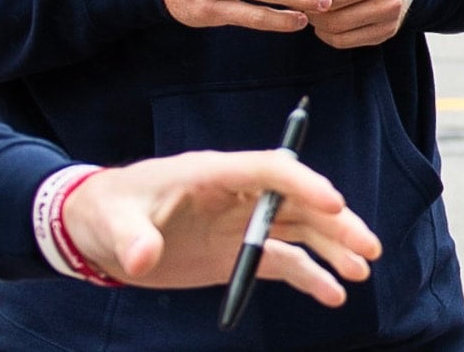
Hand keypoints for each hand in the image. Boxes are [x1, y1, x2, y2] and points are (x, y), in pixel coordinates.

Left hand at [60, 150, 380, 302]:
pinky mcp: (235, 252)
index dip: (301, 182)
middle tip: (367, 247)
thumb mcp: (115, 223)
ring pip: (296, 227)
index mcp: (209, 173)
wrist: (96, 232)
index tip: (335, 202)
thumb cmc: (106, 212)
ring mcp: (237, 223)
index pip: (265, 170)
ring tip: (361, 268)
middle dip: (332, 219)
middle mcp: (232, 195)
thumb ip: (132, 238)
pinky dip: (309, 275)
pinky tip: (334, 293)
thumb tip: (142, 257)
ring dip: (331, 244)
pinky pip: (281, 259)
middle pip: (293, 199)